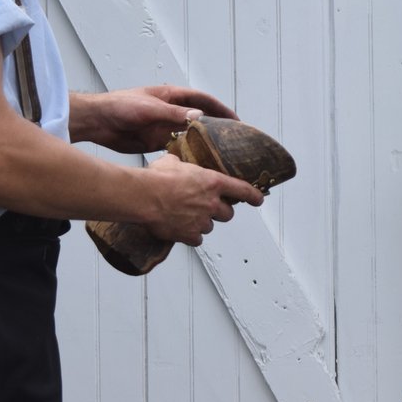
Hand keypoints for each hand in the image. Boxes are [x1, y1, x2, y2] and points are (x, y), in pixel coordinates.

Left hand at [72, 85, 238, 152]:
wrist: (98, 122)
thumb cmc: (119, 106)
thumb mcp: (150, 108)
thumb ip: (174, 113)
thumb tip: (200, 116)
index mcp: (172, 97)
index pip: (204, 100)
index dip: (221, 109)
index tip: (236, 121)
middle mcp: (172, 111)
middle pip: (202, 118)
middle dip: (218, 127)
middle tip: (235, 141)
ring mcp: (166, 126)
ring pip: (192, 134)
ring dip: (206, 142)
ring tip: (223, 154)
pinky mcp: (158, 141)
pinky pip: (180, 147)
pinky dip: (190, 153)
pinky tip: (200, 163)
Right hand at [142, 153, 263, 245]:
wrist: (142, 196)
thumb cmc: (155, 178)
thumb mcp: (172, 162)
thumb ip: (182, 164)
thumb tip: (176, 163)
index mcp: (213, 183)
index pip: (243, 190)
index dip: (254, 196)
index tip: (259, 199)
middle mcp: (212, 203)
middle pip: (228, 213)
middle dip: (220, 211)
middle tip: (205, 207)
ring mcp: (202, 221)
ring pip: (210, 226)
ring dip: (202, 223)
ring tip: (185, 215)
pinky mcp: (190, 235)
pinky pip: (196, 239)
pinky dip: (190, 236)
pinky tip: (180, 229)